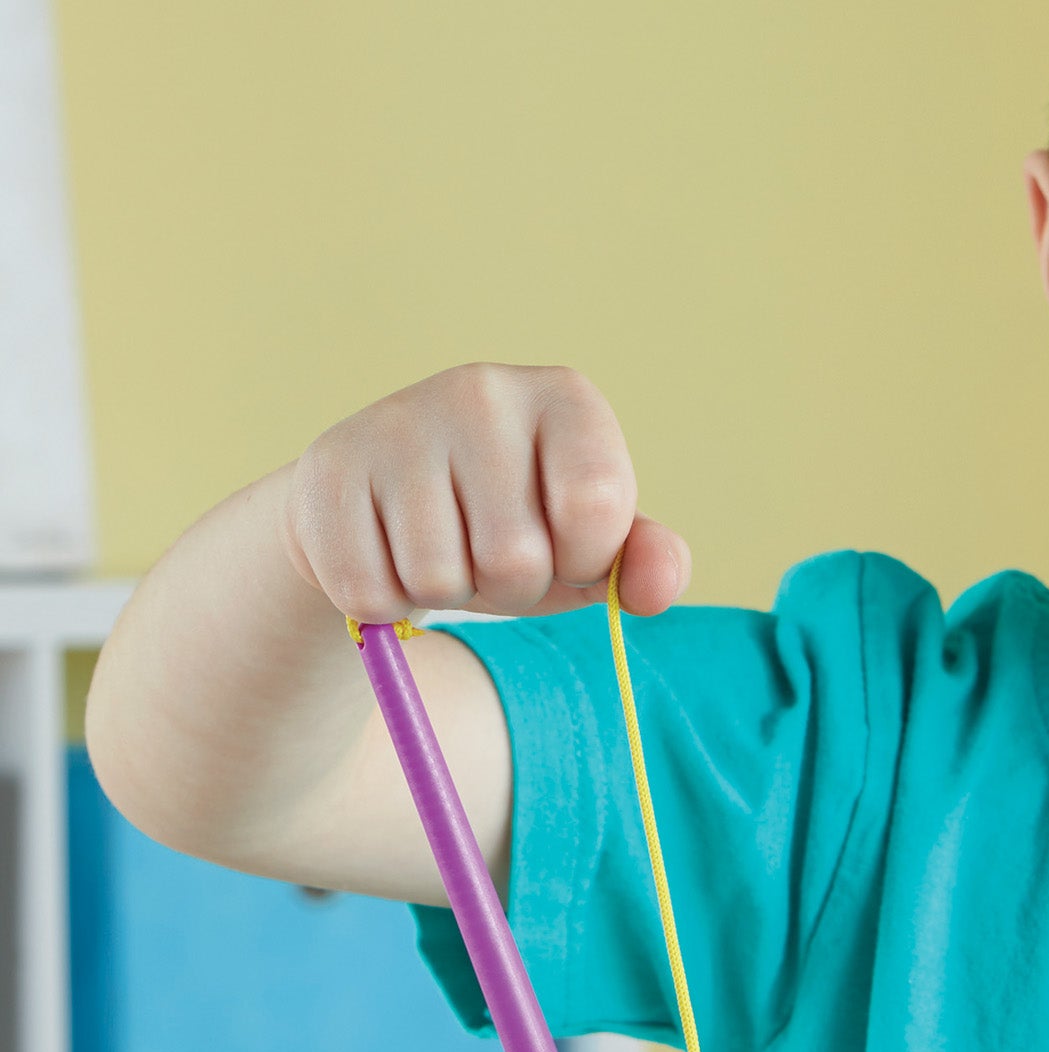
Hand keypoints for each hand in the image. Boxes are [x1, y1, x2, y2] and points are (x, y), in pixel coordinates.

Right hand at [281, 363, 689, 623]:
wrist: (391, 510)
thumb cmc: (515, 525)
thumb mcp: (590, 544)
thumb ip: (645, 562)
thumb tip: (656, 589)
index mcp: (567, 399)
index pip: (595, 510)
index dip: (582, 558)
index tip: (565, 542)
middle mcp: (482, 390)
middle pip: (516, 557)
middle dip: (511, 584)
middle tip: (490, 550)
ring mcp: (397, 421)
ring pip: (439, 579)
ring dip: (445, 592)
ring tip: (440, 546)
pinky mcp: (327, 471)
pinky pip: (371, 590)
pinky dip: (384, 598)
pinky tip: (386, 550)